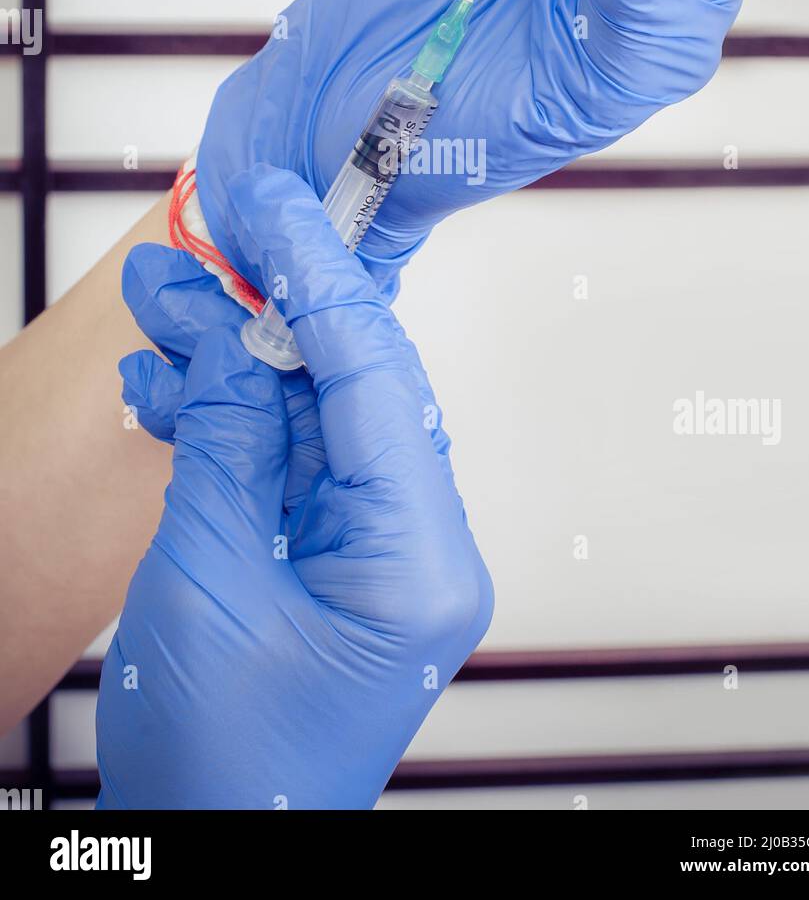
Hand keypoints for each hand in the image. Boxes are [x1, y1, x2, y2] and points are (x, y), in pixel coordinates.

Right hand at [97, 168, 492, 809]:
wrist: (214, 855)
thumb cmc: (225, 766)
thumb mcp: (210, 580)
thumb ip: (229, 445)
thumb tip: (232, 342)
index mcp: (417, 556)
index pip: (377, 375)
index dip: (319, 277)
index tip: (276, 207)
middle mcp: (414, 546)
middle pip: (346, 386)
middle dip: (262, 312)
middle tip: (196, 248)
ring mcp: (374, 554)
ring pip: (307, 416)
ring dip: (230, 361)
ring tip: (157, 302)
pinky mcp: (331, 561)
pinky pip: (286, 465)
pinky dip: (226, 423)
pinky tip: (166, 383)